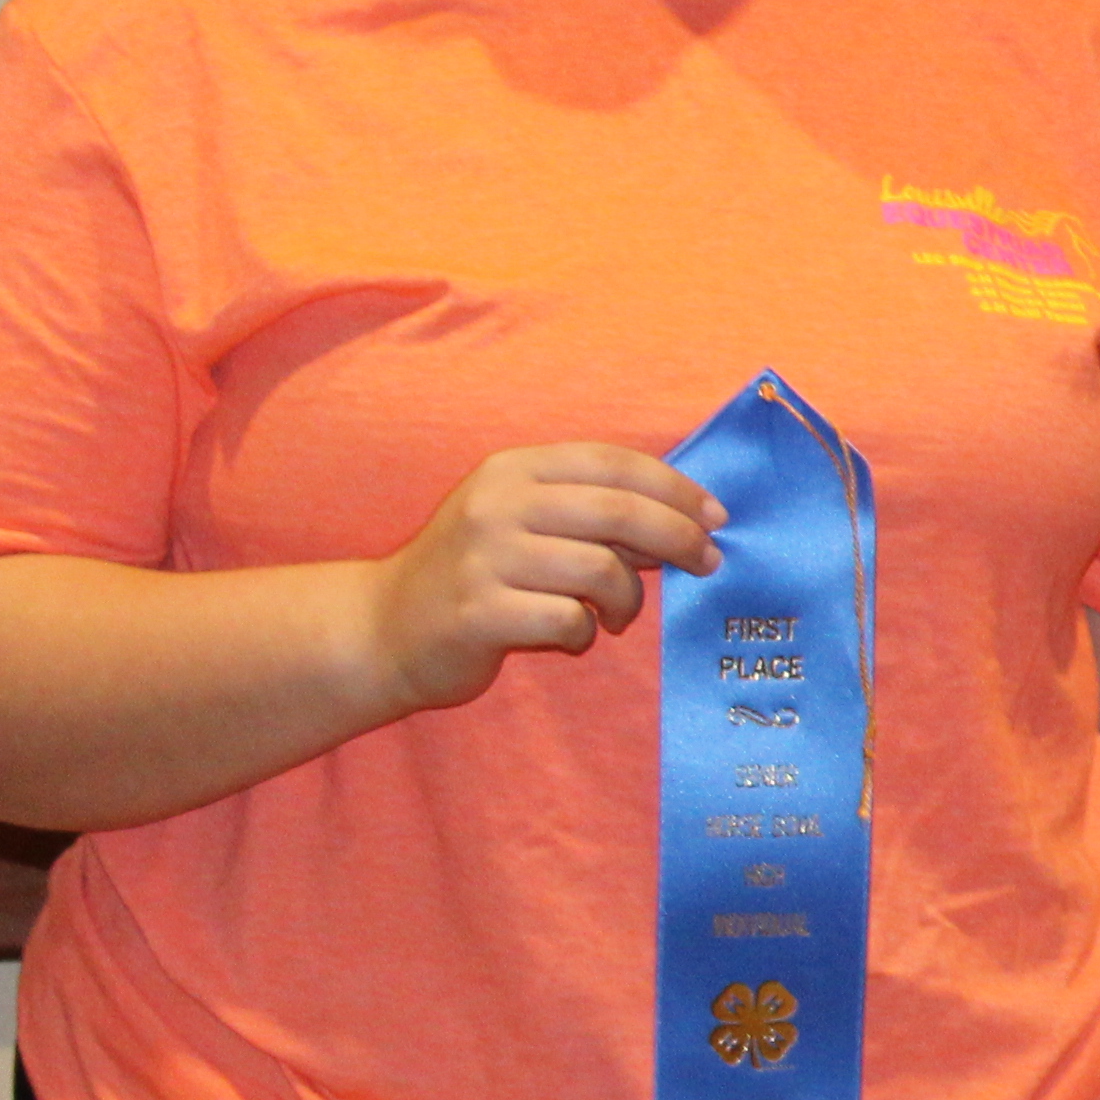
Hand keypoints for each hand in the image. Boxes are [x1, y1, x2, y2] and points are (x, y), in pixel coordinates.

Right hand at [355, 442, 722, 715]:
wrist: (384, 628)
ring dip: (627, 599)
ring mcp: (484, 557)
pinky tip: (571, 636)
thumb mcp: (523, 522)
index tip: (715, 516)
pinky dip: (585, 633)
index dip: (675, 487)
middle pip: (619, 512)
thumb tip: (686, 522)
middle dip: (679, 538)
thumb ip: (591, 514)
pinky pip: (569, 619)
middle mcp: (497, 504)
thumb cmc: (474, 574)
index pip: (613, 462)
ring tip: (616, 615)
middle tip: (707, 563)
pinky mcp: (478, 612)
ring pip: (602, 570)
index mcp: (513, 470)